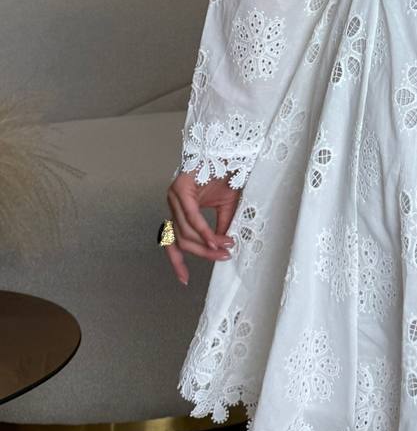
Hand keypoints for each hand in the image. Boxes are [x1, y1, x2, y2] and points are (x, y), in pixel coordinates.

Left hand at [163, 171, 240, 285]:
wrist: (231, 150)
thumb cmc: (227, 174)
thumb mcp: (225, 207)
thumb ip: (219, 228)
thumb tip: (220, 250)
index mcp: (180, 209)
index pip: (172, 240)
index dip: (177, 261)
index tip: (184, 279)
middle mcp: (173, 203)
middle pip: (181, 240)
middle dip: (203, 253)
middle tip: (223, 256)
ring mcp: (174, 196)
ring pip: (185, 233)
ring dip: (207, 244)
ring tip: (225, 247)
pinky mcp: (180, 189)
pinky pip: (192, 218)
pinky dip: (204, 232)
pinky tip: (215, 240)